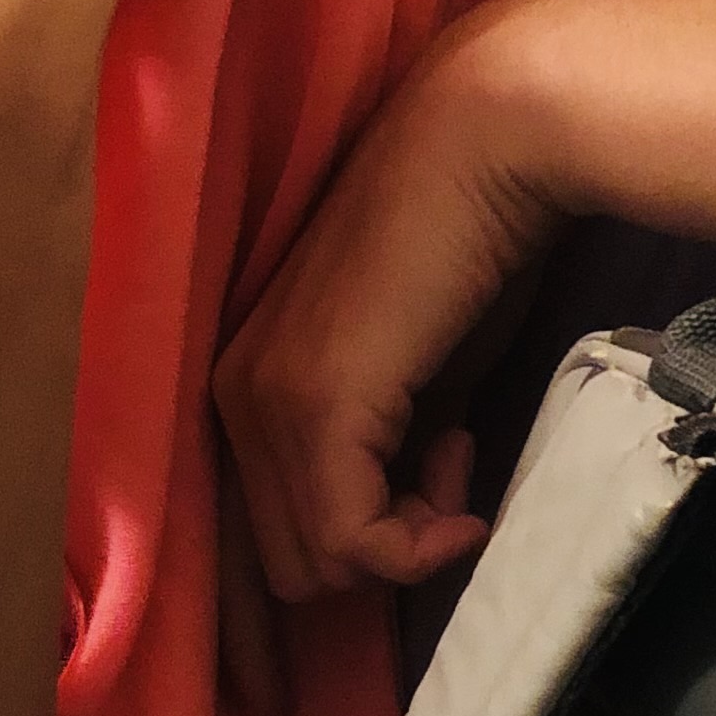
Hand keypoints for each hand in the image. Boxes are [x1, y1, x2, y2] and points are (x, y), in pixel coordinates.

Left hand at [216, 0, 562, 602]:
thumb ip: (384, 449)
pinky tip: (464, 469)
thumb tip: (400, 523)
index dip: (330, 566)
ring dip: (406, 537)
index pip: (257, 534)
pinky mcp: (313, 405)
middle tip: (450, 469)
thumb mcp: (411, 374)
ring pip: (317, 564)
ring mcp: (262, 400)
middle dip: (381, 547)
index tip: (397, 530)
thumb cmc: (464, 242)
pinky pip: (350, 543)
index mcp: (244, 385)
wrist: (486, 149)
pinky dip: (417, 541)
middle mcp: (230, 396)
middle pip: (287, 564)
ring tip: (456, 451)